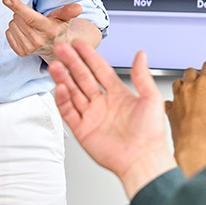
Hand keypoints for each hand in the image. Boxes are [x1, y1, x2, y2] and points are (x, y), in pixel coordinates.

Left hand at [3, 0, 83, 60]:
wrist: (56, 48)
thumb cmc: (58, 28)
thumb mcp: (64, 18)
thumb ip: (68, 11)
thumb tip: (78, 8)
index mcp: (49, 30)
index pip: (30, 17)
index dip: (17, 6)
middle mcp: (38, 41)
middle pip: (18, 18)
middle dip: (21, 13)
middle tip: (32, 17)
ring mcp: (29, 48)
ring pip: (12, 25)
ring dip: (17, 22)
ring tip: (30, 26)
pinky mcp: (21, 52)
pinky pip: (8, 34)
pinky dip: (13, 30)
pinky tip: (24, 32)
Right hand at [48, 40, 175, 198]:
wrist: (143, 160)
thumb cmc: (150, 134)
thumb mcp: (151, 99)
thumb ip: (142, 76)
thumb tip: (141, 54)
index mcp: (119, 94)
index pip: (100, 70)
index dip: (89, 56)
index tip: (79, 44)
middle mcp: (103, 103)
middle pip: (83, 78)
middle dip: (71, 62)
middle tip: (61, 48)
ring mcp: (91, 116)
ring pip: (73, 92)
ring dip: (63, 78)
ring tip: (54, 66)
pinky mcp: (82, 130)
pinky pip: (69, 112)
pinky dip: (63, 100)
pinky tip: (60, 88)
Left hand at [165, 61, 205, 175]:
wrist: (195, 146)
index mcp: (205, 84)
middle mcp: (189, 88)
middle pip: (191, 71)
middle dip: (198, 76)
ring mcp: (178, 98)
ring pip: (178, 82)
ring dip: (185, 86)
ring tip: (194, 95)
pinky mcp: (171, 110)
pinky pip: (169, 101)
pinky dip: (175, 102)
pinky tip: (182, 108)